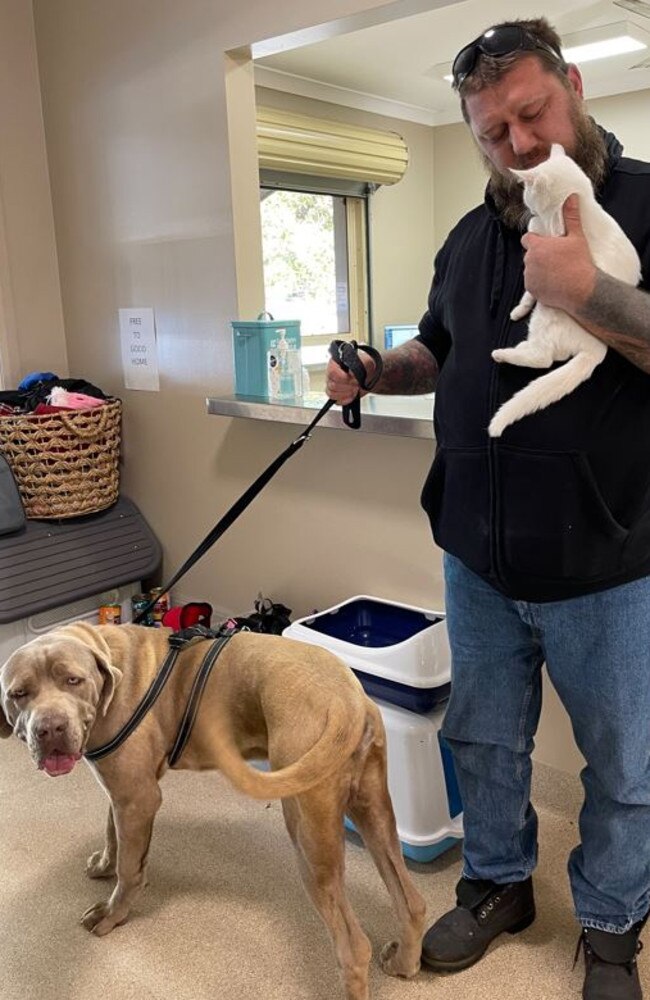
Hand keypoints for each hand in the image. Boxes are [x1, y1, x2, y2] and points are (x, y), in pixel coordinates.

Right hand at [324, 356, 373, 404]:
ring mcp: (332, 385)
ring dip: (346, 394)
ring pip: (332, 394)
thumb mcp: (364, 361)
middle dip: (347, 387)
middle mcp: (331, 374)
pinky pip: (336, 401)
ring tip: (355, 389)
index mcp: (335, 363)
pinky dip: (346, 400)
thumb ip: (357, 364)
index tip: (353, 379)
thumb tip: (350, 373)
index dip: (343, 378)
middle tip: (356, 384)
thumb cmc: (364, 365)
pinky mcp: (336, 395)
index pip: (332, 373)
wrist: (369, 374)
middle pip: (332, 385)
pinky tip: (353, 395)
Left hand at [521, 194, 596, 313]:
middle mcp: (529, 261)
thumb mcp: (577, 237)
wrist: (582, 290)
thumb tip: (572, 197)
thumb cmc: (579, 262)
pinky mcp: (532, 291)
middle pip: (530, 255)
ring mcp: (529, 277)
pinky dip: (540, 284)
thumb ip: (571, 216)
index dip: (535, 240)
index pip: (527, 239)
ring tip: (556, 272)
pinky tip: (553, 283)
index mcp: (537, 246)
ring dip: (539, 270)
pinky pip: (532, 284)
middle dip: (539, 256)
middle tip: (556, 258)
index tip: (546, 243)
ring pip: (530, 270)